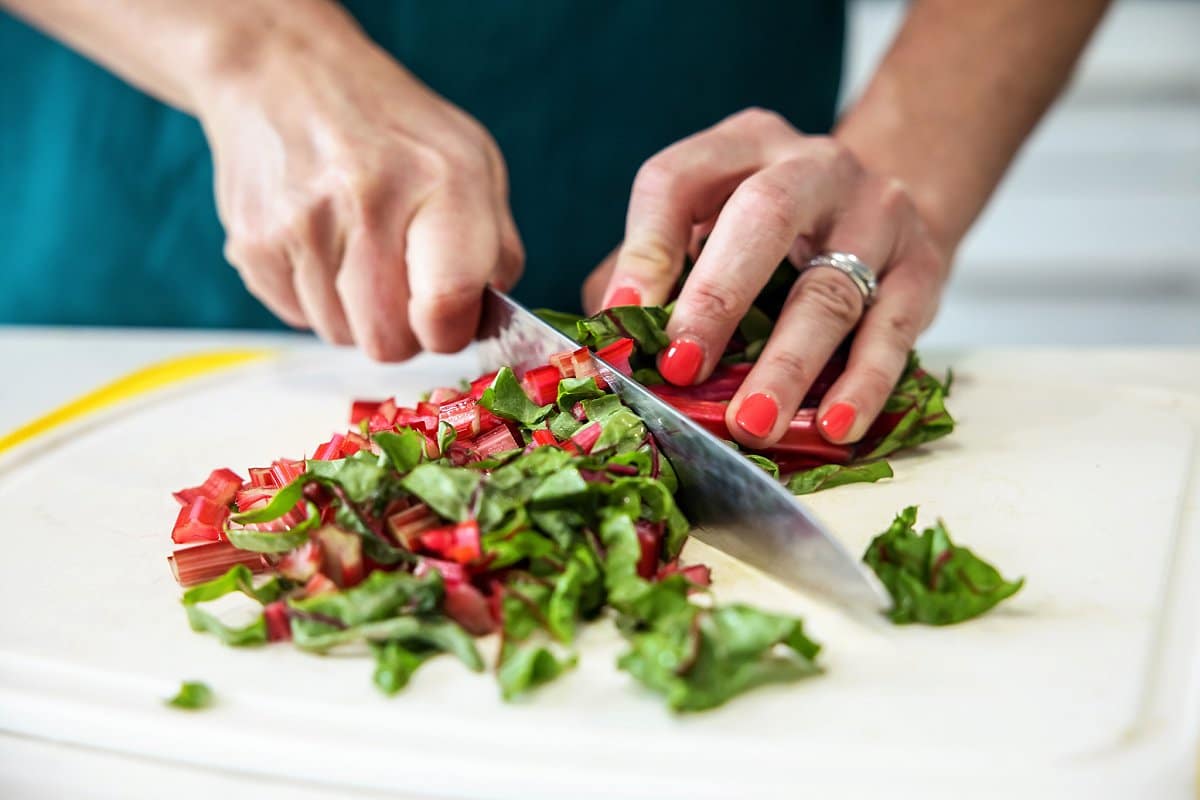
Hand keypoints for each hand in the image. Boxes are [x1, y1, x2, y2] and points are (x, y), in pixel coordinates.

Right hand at [198, 16, 521, 359]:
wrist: (285, 71)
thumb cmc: (393, 128)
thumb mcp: (472, 161)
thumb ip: (495, 246)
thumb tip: (485, 317)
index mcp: (442, 180)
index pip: (446, 307)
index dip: (449, 332)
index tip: (447, 318)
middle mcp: (368, 198)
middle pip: (388, 342)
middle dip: (401, 330)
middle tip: (402, 287)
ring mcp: (302, 221)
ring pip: (340, 335)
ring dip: (354, 313)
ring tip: (355, 250)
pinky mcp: (253, 241)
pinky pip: (296, 318)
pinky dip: (312, 297)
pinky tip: (319, 245)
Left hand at [591, 108, 948, 447]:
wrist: (886, 211)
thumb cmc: (768, 235)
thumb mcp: (706, 227)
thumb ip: (654, 272)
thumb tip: (607, 344)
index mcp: (738, 147)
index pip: (676, 180)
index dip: (644, 251)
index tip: (619, 318)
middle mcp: (811, 165)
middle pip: (762, 217)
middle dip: (717, 298)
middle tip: (681, 368)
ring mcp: (875, 212)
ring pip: (829, 290)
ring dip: (787, 365)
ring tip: (751, 424)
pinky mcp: (923, 265)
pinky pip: (892, 330)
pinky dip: (862, 383)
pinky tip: (834, 425)